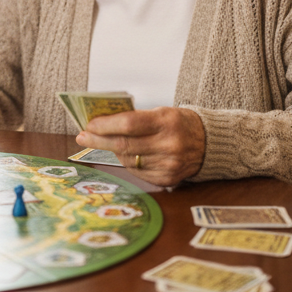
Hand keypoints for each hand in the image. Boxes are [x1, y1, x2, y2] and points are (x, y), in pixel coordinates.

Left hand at [75, 106, 205, 186]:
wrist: (208, 143)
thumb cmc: (179, 123)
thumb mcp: (162, 112)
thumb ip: (135, 118)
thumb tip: (101, 123)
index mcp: (167, 122)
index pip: (128, 124)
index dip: (105, 125)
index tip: (88, 124)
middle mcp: (169, 145)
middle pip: (124, 144)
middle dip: (98, 140)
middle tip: (82, 136)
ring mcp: (168, 164)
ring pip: (128, 159)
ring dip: (113, 151)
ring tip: (106, 142)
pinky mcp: (167, 179)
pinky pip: (137, 171)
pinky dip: (128, 162)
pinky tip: (127, 154)